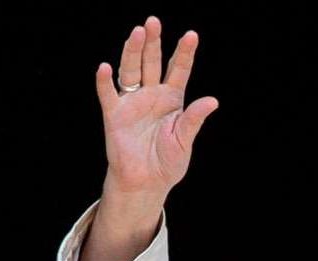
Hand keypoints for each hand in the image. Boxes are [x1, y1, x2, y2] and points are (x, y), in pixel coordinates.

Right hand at [96, 16, 217, 203]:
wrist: (148, 182)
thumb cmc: (168, 162)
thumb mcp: (185, 139)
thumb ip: (194, 119)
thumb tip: (212, 100)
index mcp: (173, 99)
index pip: (179, 70)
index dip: (184, 53)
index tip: (192, 35)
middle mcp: (152, 95)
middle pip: (152, 63)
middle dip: (154, 42)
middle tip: (154, 21)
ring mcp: (132, 103)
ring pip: (131, 71)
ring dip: (133, 52)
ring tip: (137, 32)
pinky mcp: (114, 115)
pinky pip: (108, 94)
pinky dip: (105, 81)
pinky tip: (105, 67)